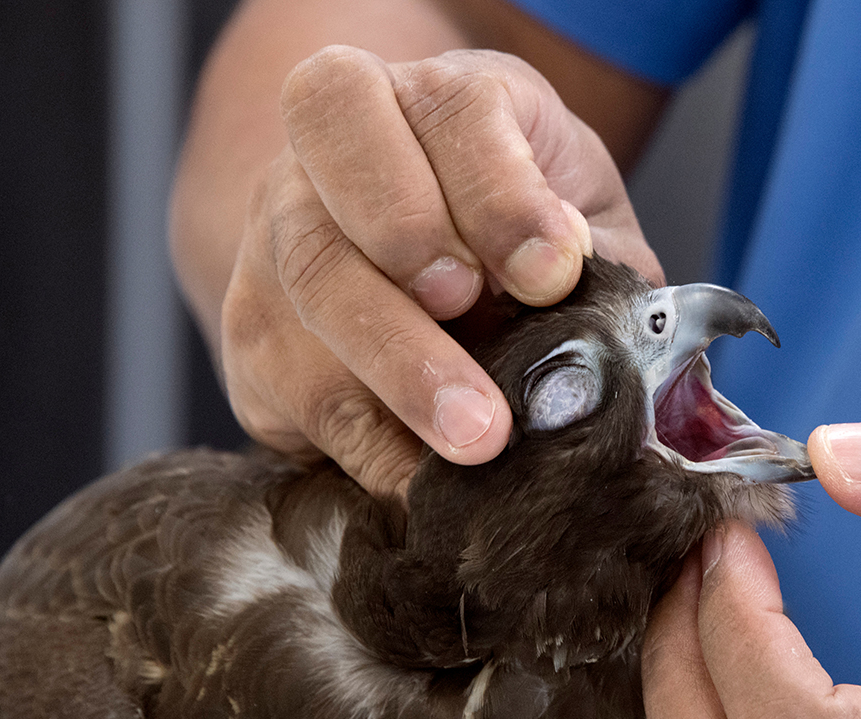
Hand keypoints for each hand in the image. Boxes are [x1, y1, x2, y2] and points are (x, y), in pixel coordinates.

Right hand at [219, 45, 657, 496]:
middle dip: (419, 273)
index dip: (500, 195)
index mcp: (429, 98)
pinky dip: (366, 441)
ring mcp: (274, 237)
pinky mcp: (252, 334)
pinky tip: (426, 478)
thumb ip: (600, 259)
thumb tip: (608, 327)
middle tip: (494, 334)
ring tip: (476, 438)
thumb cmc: (520, 231)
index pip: (450, 112)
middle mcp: (327, 152)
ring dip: (397, 371)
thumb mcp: (581, 220)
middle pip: (343, 189)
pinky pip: (294, 389)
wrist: (412, 253)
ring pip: (309, 290)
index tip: (555, 272)